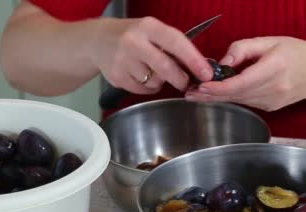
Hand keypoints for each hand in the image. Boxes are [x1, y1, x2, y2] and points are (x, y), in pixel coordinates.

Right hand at [92, 17, 212, 94]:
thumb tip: (198, 67)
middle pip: (165, 68)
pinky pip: (142, 90)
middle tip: (185, 82)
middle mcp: (134, 42)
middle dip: (180, 79)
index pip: (176, 43)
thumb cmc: (133, 36)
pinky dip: (146, 87)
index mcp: (148, 27)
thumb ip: (172, 46)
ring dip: (159, 82)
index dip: (194, 59)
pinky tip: (140, 76)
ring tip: (151, 71)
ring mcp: (123, 60)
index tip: (206, 73)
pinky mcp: (117, 76)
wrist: (99, 40)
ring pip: (155, 82)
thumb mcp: (151, 31)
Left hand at [185, 37, 305, 110]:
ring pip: (238, 101)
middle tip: (189, 92)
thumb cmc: (297, 54)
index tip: (202, 86)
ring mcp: (272, 101)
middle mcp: (274, 88)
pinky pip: (245, 102)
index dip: (219, 87)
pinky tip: (214, 94)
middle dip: (210, 94)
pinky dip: (229, 98)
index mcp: (276, 67)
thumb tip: (222, 63)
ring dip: (216, 98)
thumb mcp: (271, 41)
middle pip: (236, 95)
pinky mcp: (269, 108)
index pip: (242, 82)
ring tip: (195, 94)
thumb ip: (243, 49)